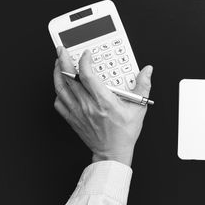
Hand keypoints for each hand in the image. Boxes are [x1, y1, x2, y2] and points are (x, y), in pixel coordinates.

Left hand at [53, 46, 152, 166]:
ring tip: (58, 63)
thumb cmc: (124, 133)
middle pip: (70, 79)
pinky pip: (59, 103)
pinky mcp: (72, 119)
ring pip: (61, 88)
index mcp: (103, 101)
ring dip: (57, 73)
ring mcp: (78, 112)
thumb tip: (147, 71)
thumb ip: (143, 86)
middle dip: (64, 61)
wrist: (113, 153)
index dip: (84, 61)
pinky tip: (61, 86)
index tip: (86, 54)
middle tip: (62, 50)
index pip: (87, 76)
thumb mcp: (138, 108)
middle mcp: (88, 106)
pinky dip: (58, 91)